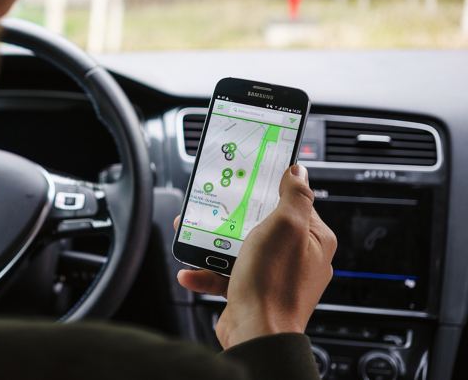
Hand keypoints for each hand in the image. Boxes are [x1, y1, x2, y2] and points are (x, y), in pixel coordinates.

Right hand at [174, 165, 336, 348]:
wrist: (256, 334)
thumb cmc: (273, 284)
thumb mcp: (285, 226)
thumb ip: (295, 196)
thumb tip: (299, 173)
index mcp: (313, 240)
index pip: (294, 204)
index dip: (270, 191)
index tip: (250, 182)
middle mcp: (298, 259)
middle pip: (263, 225)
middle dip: (233, 218)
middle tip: (215, 209)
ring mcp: (274, 277)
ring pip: (242, 250)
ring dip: (214, 245)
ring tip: (194, 237)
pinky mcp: (253, 293)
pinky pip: (229, 275)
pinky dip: (209, 272)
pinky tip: (193, 270)